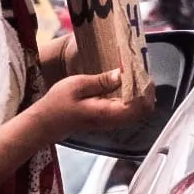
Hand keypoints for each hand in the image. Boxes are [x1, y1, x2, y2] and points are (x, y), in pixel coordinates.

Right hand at [36, 69, 155, 142]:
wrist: (47, 122)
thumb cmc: (57, 104)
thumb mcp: (76, 85)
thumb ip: (101, 81)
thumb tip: (121, 74)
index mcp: (107, 112)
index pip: (139, 105)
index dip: (145, 88)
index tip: (140, 71)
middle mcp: (113, 120)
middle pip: (144, 109)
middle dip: (146, 90)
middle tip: (140, 71)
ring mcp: (113, 122)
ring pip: (139, 111)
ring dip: (141, 93)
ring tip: (133, 75)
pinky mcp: (110, 120)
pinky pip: (130, 110)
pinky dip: (133, 97)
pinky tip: (126, 83)